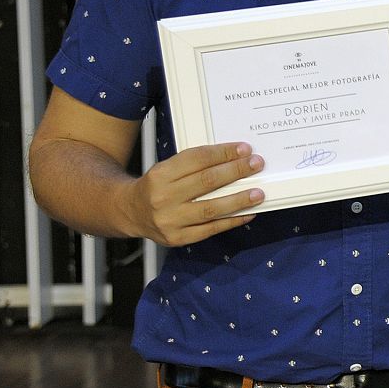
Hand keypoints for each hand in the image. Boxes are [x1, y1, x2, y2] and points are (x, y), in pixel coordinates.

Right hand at [123, 142, 265, 245]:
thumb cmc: (156, 187)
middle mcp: (163, 197)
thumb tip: (233, 159)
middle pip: (206, 182)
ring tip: (258, 193)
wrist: (130, 212)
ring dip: (238, 200)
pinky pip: (211, 229)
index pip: (197, 159)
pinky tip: (248, 213)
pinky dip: (232, 221)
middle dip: (235, 171)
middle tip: (257, 165)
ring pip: (211, 208)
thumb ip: (195, 165)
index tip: (244, 149)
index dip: (223, 153)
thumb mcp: (167, 168)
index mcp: (161, 174)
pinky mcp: (178, 238)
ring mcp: (170, 220)